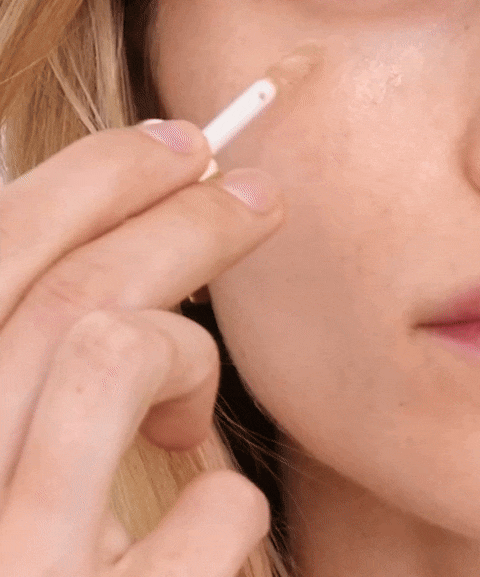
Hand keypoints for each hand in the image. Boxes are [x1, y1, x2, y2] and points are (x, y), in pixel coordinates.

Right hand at [0, 120, 283, 574]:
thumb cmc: (34, 549)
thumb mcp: (10, 448)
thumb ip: (25, 359)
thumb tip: (107, 233)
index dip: (88, 178)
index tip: (176, 144)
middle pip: (68, 291)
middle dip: (180, 217)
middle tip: (256, 196)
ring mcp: (11, 567)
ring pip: (113, 353)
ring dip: (187, 358)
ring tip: (193, 411)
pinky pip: (209, 511)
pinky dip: (227, 502)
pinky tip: (212, 529)